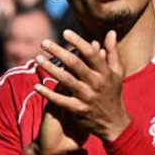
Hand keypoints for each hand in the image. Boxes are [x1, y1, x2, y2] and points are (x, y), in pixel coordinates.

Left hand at [33, 30, 130, 144]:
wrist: (114, 123)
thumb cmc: (114, 93)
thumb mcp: (118, 72)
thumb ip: (112, 52)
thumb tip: (111, 32)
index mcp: (106, 72)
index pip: (91, 53)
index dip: (78, 42)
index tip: (65, 32)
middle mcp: (96, 83)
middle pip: (75, 64)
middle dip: (59, 52)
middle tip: (44, 42)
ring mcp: (86, 96)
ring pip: (65, 80)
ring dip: (50, 69)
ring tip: (37, 59)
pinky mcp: (78, 109)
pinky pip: (60, 100)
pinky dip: (48, 93)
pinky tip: (36, 86)